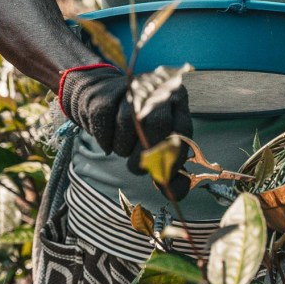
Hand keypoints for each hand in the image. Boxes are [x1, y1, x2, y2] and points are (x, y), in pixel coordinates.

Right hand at [59, 65, 192, 197]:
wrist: (100, 96)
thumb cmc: (135, 125)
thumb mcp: (156, 140)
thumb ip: (168, 166)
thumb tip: (176, 193)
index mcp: (177, 101)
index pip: (184, 130)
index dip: (175, 158)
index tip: (165, 177)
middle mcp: (157, 90)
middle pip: (158, 124)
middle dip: (146, 155)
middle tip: (137, 166)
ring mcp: (130, 90)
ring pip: (129, 124)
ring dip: (123, 147)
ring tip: (122, 146)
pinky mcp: (105, 94)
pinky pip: (105, 123)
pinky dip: (105, 140)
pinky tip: (108, 138)